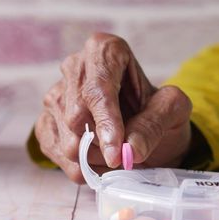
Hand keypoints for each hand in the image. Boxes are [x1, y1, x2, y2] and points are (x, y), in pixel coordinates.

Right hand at [35, 33, 192, 182]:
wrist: (142, 128)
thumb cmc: (156, 113)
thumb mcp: (172, 111)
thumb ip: (154, 125)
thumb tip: (130, 150)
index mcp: (104, 50)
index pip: (97, 89)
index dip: (106, 123)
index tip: (117, 153)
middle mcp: (73, 67)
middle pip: (76, 117)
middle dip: (102, 146)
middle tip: (125, 156)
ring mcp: (55, 96)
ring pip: (66, 141)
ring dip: (95, 160)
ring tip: (115, 155)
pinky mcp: (45, 122)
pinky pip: (57, 155)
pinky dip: (82, 168)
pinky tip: (98, 161)